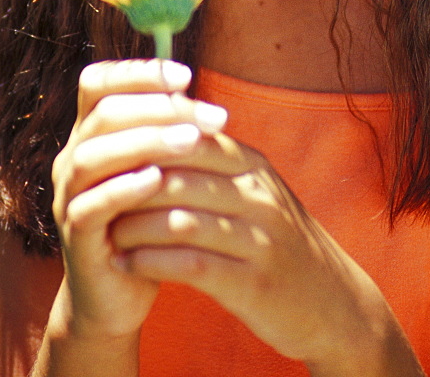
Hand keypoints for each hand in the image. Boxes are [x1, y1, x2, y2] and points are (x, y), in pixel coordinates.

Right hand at [50, 59, 227, 341]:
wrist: (122, 291)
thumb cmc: (150, 218)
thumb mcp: (161, 169)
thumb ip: (171, 134)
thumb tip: (204, 100)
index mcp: (92, 132)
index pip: (98, 82)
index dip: (138, 72)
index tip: (187, 76)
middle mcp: (73, 156)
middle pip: (104, 113)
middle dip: (161, 107)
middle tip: (212, 116)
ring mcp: (68, 195)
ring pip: (93, 155)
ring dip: (146, 142)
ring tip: (193, 141)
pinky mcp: (74, 234)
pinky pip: (90, 205)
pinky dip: (124, 189)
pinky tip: (158, 180)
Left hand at [109, 130, 394, 367]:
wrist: (332, 301)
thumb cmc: (280, 242)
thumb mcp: (257, 191)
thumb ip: (216, 163)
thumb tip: (163, 128)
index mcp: (255, 167)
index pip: (192, 138)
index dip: (146, 143)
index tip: (108, 154)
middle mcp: (259, 195)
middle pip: (181, 176)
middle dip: (132, 184)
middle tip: (96, 193)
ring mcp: (259, 239)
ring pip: (181, 219)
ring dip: (135, 226)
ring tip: (107, 231)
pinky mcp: (254, 283)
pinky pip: (192, 266)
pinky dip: (152, 263)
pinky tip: (128, 264)